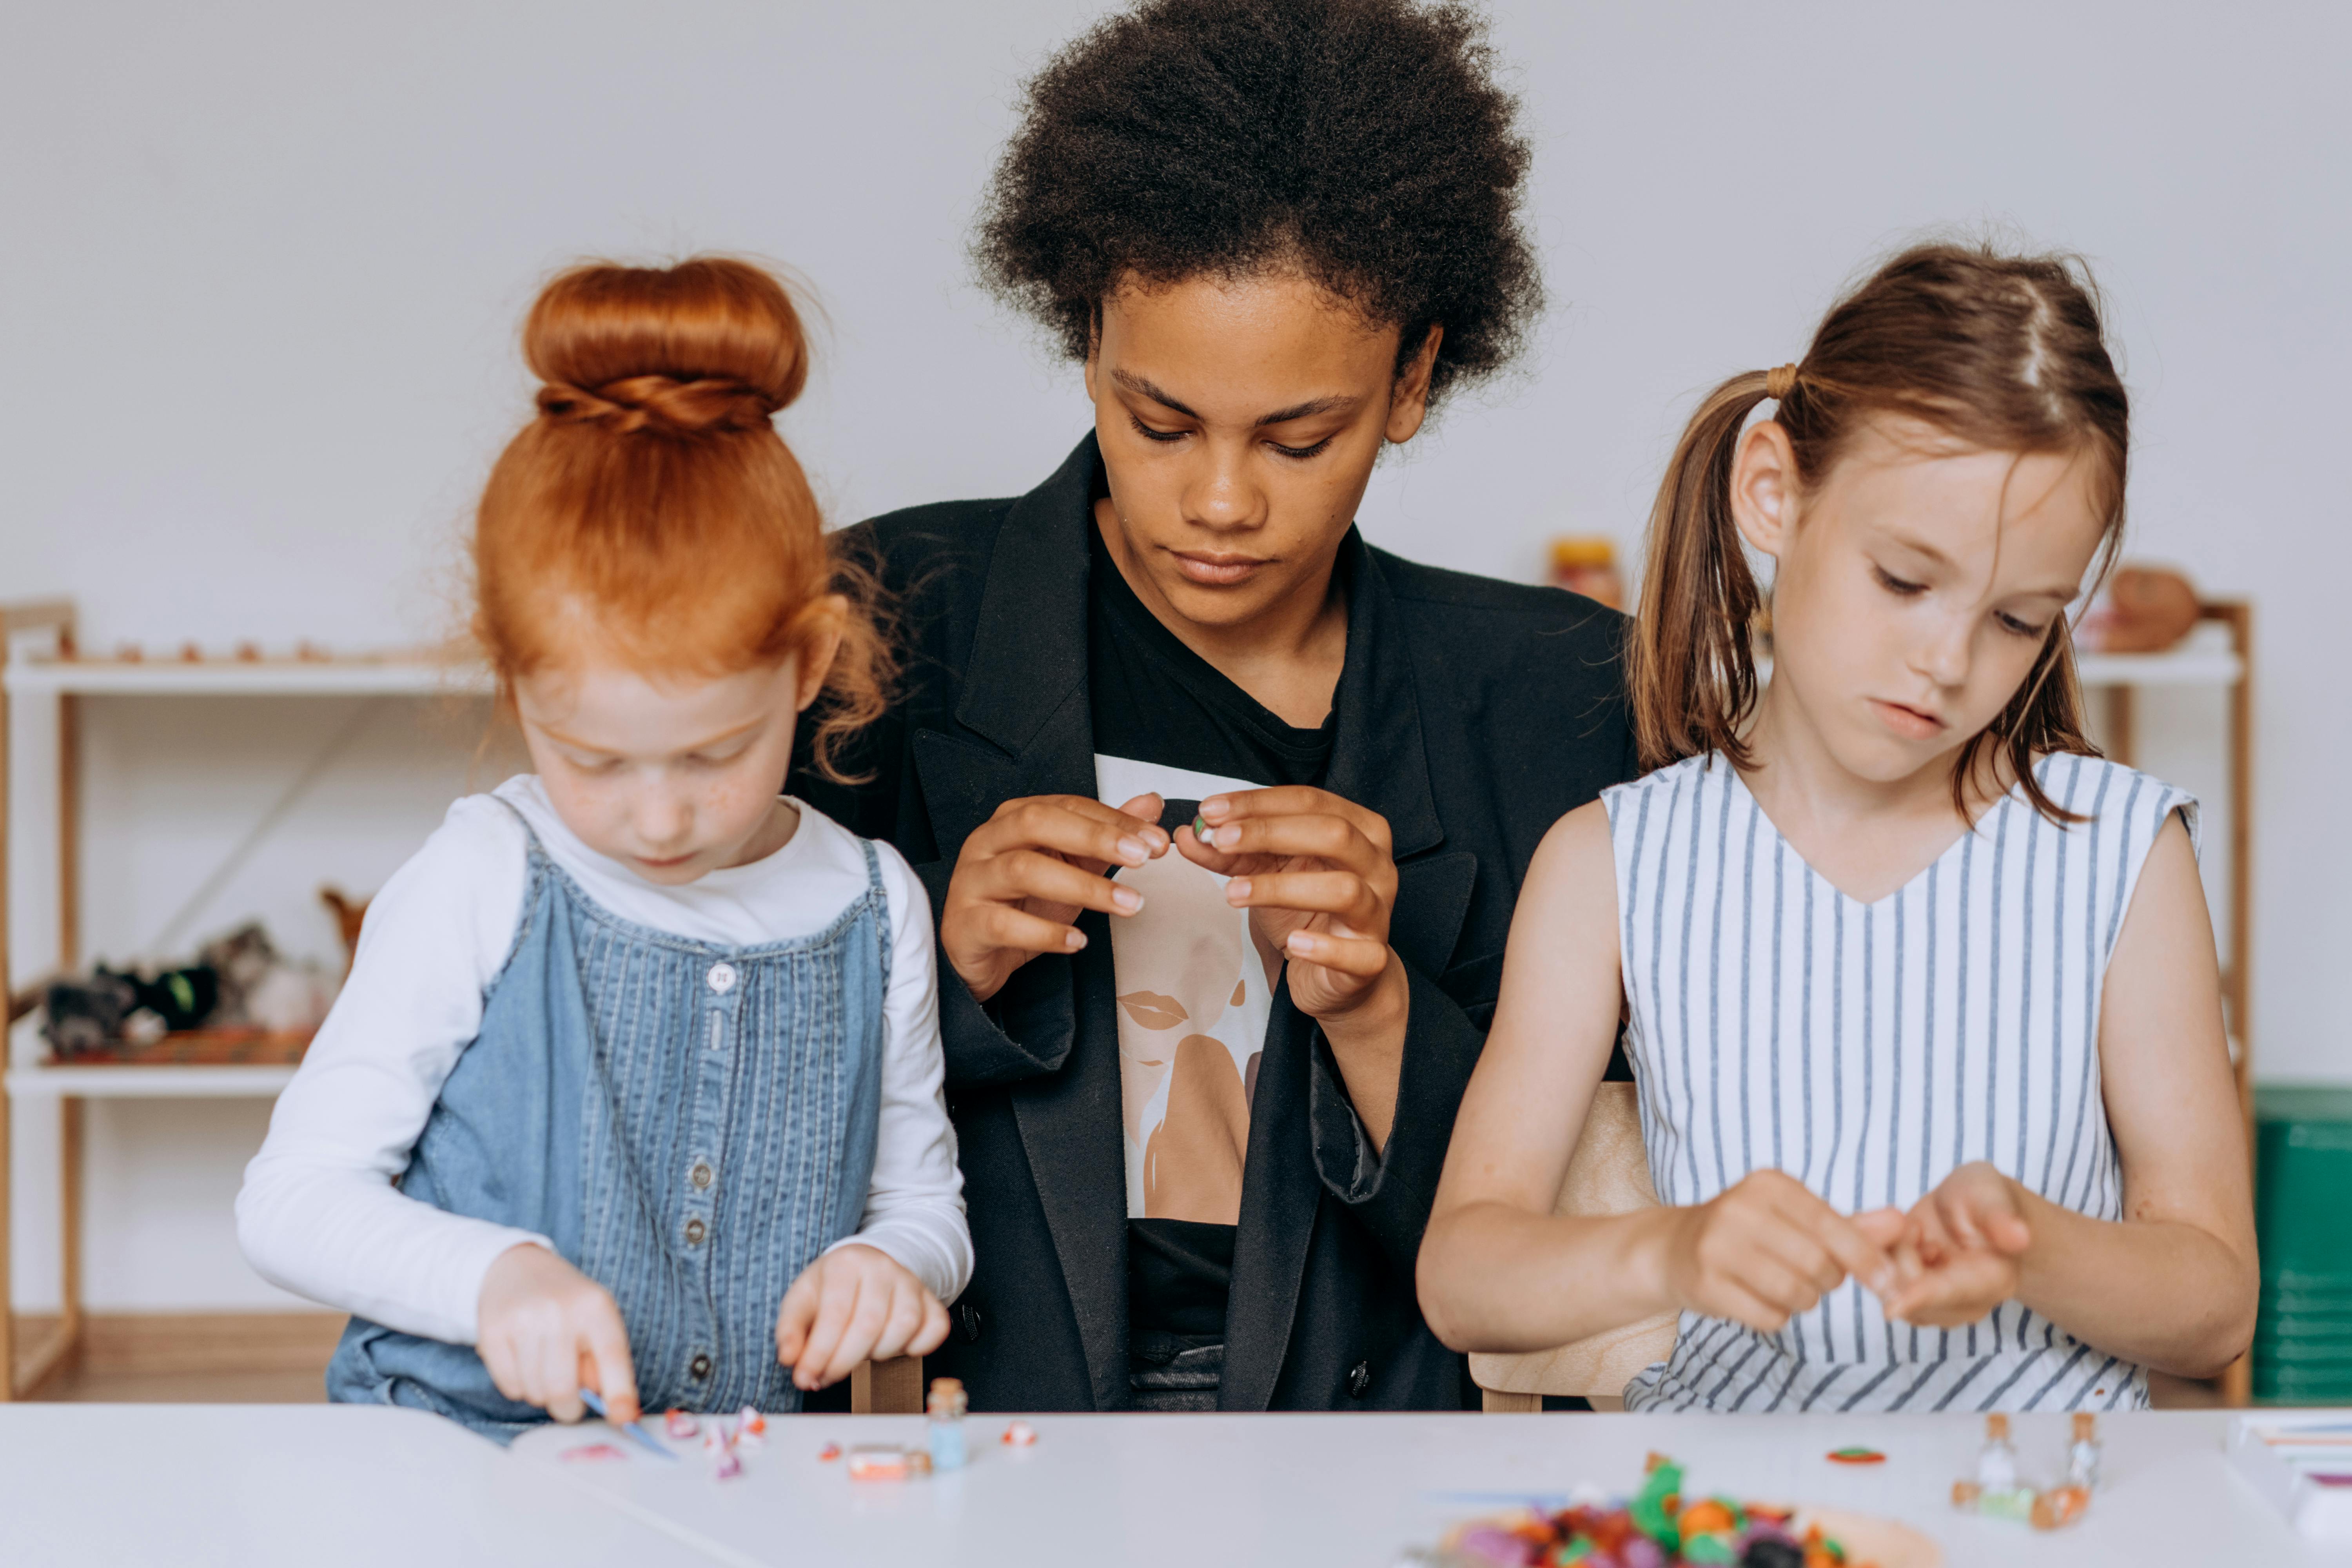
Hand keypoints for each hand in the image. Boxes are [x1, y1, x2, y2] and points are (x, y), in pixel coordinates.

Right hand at [476, 1241, 638, 1424]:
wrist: (517, 1269)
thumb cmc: (566, 1304)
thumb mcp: (597, 1320)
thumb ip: (604, 1363)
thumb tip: (612, 1409)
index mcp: (596, 1307)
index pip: (612, 1356)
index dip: (619, 1392)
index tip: (623, 1418)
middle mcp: (559, 1311)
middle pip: (562, 1389)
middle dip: (568, 1406)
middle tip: (569, 1398)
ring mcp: (522, 1320)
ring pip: (534, 1393)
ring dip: (542, 1392)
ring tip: (544, 1365)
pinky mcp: (492, 1331)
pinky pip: (509, 1387)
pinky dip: (519, 1385)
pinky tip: (523, 1359)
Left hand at [775, 1243, 951, 1391]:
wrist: (865, 1266)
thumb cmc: (830, 1289)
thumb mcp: (801, 1301)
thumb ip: (790, 1331)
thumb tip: (789, 1359)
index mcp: (846, 1263)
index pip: (835, 1314)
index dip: (819, 1353)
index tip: (805, 1378)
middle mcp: (883, 1267)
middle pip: (869, 1324)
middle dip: (843, 1362)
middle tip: (825, 1377)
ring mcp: (911, 1282)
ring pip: (904, 1327)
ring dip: (879, 1354)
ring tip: (859, 1353)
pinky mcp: (931, 1299)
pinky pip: (935, 1329)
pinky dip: (917, 1347)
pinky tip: (893, 1347)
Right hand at [939, 793, 1169, 1003]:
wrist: (976, 951)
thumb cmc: (1020, 903)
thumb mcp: (1069, 866)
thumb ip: (1106, 835)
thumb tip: (1150, 804)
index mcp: (1013, 819)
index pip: (1067, 806)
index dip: (1114, 820)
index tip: (1156, 840)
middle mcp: (987, 841)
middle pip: (1037, 823)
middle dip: (1094, 837)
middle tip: (1142, 857)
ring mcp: (972, 880)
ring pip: (1023, 870)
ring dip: (1082, 887)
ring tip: (1126, 903)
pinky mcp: (965, 923)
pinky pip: (1004, 924)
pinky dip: (1045, 933)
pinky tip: (1078, 941)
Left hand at [1177, 787, 1399, 1020]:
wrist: (1338, 975)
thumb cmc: (1306, 912)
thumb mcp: (1266, 872)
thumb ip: (1231, 852)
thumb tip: (1189, 832)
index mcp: (1359, 830)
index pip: (1310, 802)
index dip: (1257, 803)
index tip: (1209, 810)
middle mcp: (1376, 864)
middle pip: (1334, 834)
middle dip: (1271, 832)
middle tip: (1220, 840)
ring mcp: (1379, 911)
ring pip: (1345, 889)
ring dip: (1282, 889)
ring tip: (1233, 894)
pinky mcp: (1372, 959)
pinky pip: (1359, 953)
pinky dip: (1325, 948)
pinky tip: (1293, 944)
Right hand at [1657, 1169, 1896, 1334]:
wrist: (1673, 1249)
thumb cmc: (1748, 1233)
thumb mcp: (1796, 1219)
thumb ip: (1850, 1225)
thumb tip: (1903, 1224)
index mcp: (1768, 1184)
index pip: (1834, 1227)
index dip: (1869, 1260)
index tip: (1891, 1285)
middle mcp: (1740, 1209)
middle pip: (1819, 1265)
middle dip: (1827, 1281)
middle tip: (1811, 1276)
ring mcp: (1718, 1247)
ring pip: (1796, 1294)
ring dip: (1802, 1301)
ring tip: (1783, 1286)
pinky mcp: (1706, 1284)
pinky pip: (1769, 1317)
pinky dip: (1774, 1316)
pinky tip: (1757, 1298)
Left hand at [1867, 1162, 2032, 1327]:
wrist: (1973, 1212)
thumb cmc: (1984, 1200)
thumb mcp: (1990, 1194)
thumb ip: (2000, 1216)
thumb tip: (2020, 1237)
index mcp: (1992, 1280)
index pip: (1951, 1293)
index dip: (1920, 1296)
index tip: (1891, 1306)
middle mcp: (1964, 1304)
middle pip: (1909, 1293)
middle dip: (1898, 1255)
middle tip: (1916, 1227)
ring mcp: (1937, 1307)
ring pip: (1889, 1289)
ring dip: (1890, 1256)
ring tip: (1918, 1234)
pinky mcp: (1911, 1301)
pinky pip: (1879, 1283)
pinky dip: (1881, 1259)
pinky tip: (1905, 1245)